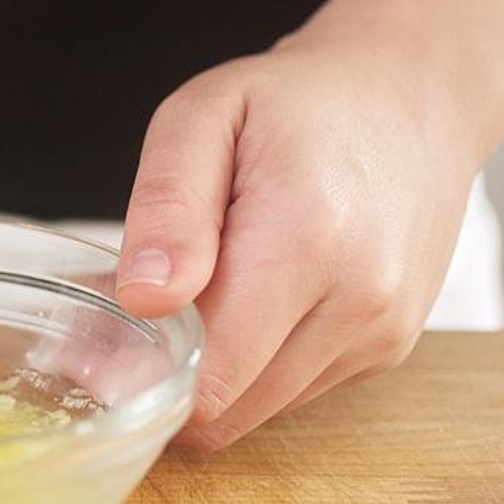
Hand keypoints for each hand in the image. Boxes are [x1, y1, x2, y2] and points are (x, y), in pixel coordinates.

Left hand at [112, 33, 485, 449]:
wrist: (411, 94)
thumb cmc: (295, 101)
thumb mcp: (202, 117)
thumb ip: (168, 207)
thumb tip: (145, 299)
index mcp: (305, 241)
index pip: (209, 379)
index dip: (138, 374)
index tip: (92, 344)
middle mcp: (359, 302)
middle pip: (227, 409)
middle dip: (168, 375)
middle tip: (134, 310)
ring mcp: (382, 333)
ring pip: (257, 409)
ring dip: (214, 369)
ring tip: (202, 287)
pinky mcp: (388, 348)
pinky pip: (293, 390)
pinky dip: (256, 361)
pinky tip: (251, 295)